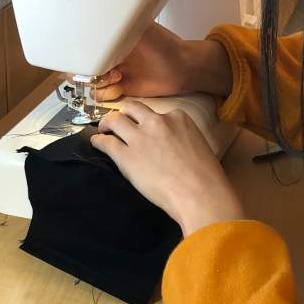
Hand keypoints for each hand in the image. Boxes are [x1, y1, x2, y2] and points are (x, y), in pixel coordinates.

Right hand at [86, 23, 232, 102]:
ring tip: (116, 76)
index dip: (82, 53)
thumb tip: (97, 19)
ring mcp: (113, 71)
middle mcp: (109, 54)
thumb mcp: (139, 28)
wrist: (182, 66)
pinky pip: (103, 94)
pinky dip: (106, 93)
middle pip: (83, 66)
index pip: (85, 45)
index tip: (89, 55)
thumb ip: (118, 24)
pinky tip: (119, 86)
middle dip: (86, 71)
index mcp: (110, 38)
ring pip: (90, 82)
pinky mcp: (121, 87)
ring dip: (98, 83)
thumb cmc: (164, 44)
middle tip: (103, 69)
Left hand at [92, 101, 244, 234]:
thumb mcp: (197, 143)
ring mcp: (139, 137)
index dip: (147, 121)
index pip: (156, 112)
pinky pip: (106, 142)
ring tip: (103, 129)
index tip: (145, 128)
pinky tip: (96, 143)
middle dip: (125, 114)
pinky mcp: (125, 156)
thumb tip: (170, 145)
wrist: (200, 194)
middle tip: (119, 123)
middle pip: (132, 109)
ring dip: (107, 123)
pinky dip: (98, 141)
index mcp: (178, 117)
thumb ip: (180, 137)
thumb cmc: (206, 176)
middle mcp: (157, 121)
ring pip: (115, 120)